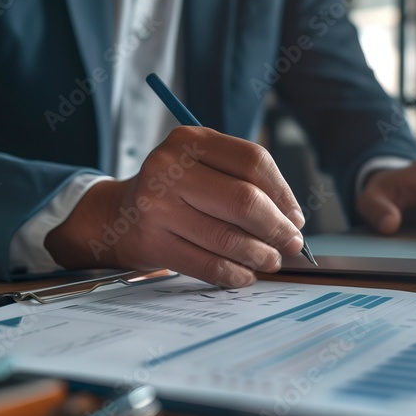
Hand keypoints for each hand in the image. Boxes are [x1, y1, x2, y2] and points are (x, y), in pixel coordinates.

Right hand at [45, 127, 304, 286]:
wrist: (119, 215)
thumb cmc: (178, 191)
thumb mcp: (204, 167)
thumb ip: (247, 182)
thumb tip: (293, 220)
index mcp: (190, 140)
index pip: (253, 161)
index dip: (284, 193)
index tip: (296, 217)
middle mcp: (169, 167)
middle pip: (244, 200)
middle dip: (277, 228)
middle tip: (292, 244)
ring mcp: (157, 205)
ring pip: (227, 237)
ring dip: (259, 255)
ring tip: (271, 261)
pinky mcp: (152, 242)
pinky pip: (207, 265)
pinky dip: (234, 274)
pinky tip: (245, 275)